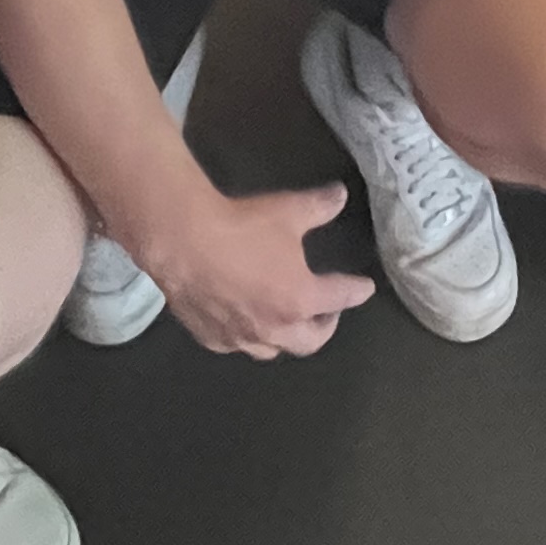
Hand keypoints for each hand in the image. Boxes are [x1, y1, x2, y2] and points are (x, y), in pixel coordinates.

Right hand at [140, 181, 377, 359]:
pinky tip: (242, 321)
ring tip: (286, 320)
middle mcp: (275, 328)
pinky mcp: (212, 338)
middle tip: (326, 313)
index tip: (363, 288)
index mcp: (301, 299)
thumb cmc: (241, 227)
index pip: (340, 297)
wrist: (182, 242)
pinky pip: (236, 344)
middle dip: (324, 328)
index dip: (356, 290)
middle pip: (310, 341)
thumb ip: (319, 206)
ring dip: (285, 337)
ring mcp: (241, 338)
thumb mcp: (288, 210)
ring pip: (272, 349)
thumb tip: (340, 195)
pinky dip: (246, 335)